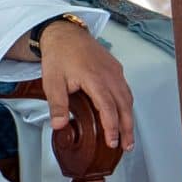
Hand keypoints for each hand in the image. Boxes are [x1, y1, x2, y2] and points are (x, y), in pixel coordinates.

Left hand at [33, 21, 133, 149]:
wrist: (66, 35)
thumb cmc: (59, 57)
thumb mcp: (52, 82)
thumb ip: (57, 105)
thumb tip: (60, 126)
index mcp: (94, 79)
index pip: (108, 107)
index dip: (112, 126)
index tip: (112, 142)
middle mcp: (110, 76)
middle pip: (124, 105)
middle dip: (127, 127)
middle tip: (127, 146)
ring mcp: (115, 72)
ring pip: (128, 98)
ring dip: (129, 118)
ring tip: (128, 136)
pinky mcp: (116, 69)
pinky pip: (126, 90)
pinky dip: (127, 105)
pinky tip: (125, 115)